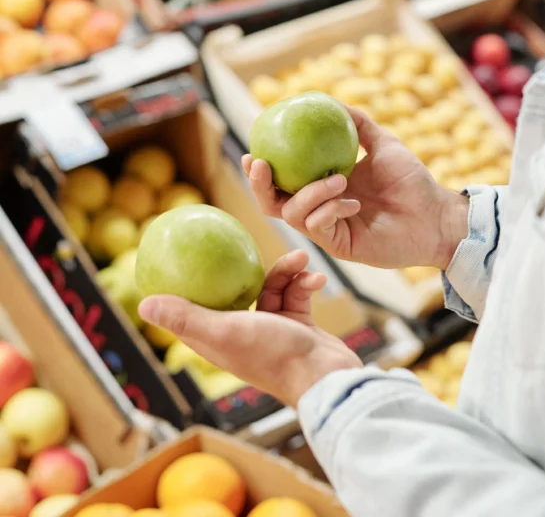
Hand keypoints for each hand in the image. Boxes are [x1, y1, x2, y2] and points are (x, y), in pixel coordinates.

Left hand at [138, 250, 360, 409]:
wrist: (324, 376)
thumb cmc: (272, 355)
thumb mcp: (224, 331)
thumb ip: (185, 318)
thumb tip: (143, 305)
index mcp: (217, 338)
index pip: (195, 306)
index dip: (187, 283)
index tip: (185, 253)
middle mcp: (240, 332)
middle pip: (236, 290)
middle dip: (247, 268)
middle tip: (250, 243)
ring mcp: (270, 329)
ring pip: (273, 286)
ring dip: (288, 270)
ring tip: (302, 258)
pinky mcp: (296, 325)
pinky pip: (297, 293)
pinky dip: (306, 282)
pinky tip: (317, 277)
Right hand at [245, 108, 469, 270]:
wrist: (435, 214)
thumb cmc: (411, 180)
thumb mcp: (383, 143)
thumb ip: (357, 123)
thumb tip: (328, 99)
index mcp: (323, 186)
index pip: (283, 180)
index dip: (261, 170)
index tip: (253, 150)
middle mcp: (320, 209)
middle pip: (273, 203)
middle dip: (260, 186)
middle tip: (261, 164)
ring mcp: (328, 229)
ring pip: (293, 213)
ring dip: (310, 192)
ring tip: (338, 178)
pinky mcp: (340, 246)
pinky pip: (318, 226)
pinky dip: (330, 209)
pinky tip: (353, 202)